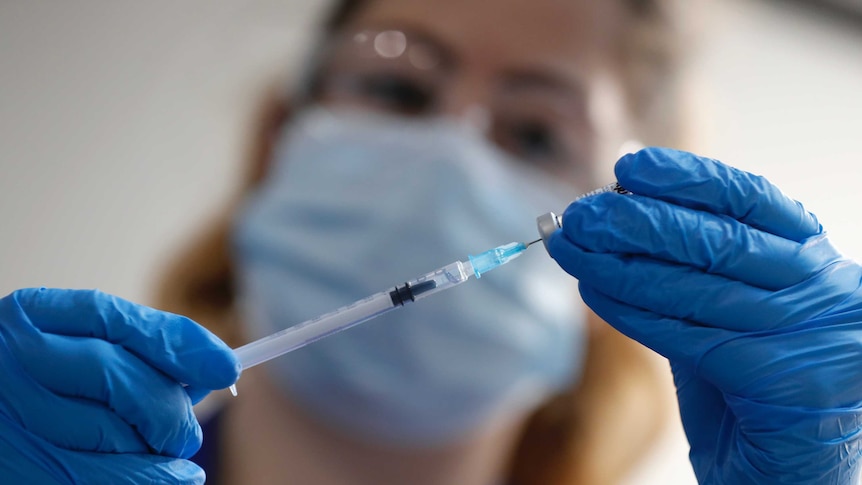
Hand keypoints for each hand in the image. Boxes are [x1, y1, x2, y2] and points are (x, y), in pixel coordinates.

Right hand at [0, 288, 239, 483]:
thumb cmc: (46, 385)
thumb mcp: (78, 349)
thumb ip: (137, 353)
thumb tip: (213, 370)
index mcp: (33, 316)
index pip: (115, 318)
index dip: (178, 344)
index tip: (226, 366)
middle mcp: (15, 361)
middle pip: (119, 379)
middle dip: (170, 410)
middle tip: (188, 432)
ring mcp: (12, 416)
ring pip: (113, 434)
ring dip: (157, 449)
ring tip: (168, 452)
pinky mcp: (18, 468)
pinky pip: (102, 477)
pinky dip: (150, 478)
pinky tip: (173, 476)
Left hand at [548, 148, 861, 483]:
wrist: (793, 466)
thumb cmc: (758, 378)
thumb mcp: (738, 308)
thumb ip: (695, 267)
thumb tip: (620, 220)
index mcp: (814, 259)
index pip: (750, 199)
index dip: (687, 178)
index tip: (629, 167)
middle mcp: (820, 288)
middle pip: (716, 239)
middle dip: (638, 222)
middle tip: (581, 214)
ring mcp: (803, 333)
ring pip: (694, 285)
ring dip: (619, 264)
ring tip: (570, 247)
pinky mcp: (776, 378)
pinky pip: (685, 333)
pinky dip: (631, 310)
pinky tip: (592, 290)